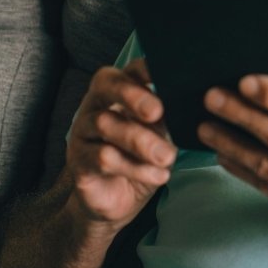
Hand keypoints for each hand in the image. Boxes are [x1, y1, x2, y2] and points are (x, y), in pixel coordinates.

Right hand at [64, 59, 177, 230]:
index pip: (128, 70)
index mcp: (119, 92)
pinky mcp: (79, 160)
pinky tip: (159, 175)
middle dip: (132, 95)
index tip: (166, 72)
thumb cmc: (140, 157)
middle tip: (157, 112)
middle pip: (106, 85)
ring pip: (105, 124)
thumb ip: (167, 116)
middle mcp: (97, 104)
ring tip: (167, 157)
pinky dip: (135, 167)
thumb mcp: (158, 134)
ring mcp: (84, 130)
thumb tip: (189, 102)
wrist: (116, 199)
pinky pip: (103, 157)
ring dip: (140, 141)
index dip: (144, 68)